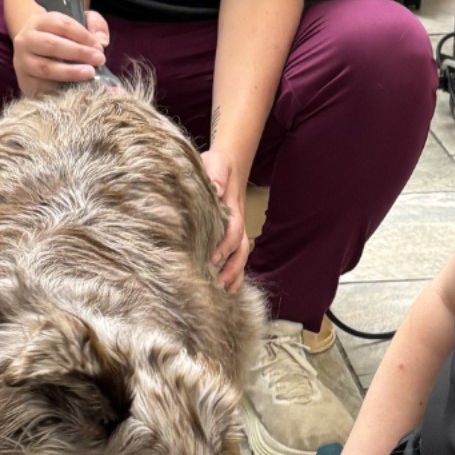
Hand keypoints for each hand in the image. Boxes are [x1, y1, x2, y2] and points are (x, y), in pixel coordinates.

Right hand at [12, 10, 109, 97]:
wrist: (36, 53)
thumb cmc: (63, 37)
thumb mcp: (80, 23)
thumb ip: (95, 25)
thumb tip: (102, 41)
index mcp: (40, 21)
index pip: (63, 25)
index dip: (84, 36)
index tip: (100, 47)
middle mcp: (26, 39)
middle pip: (52, 45)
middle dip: (79, 52)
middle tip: (99, 60)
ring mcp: (22, 61)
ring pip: (45, 67)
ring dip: (70, 71)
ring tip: (89, 73)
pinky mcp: (24, 81)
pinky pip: (42, 85)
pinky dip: (59, 87)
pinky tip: (75, 88)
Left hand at [200, 147, 248, 292]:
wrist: (227, 164)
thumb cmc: (217, 165)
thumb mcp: (216, 163)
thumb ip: (216, 174)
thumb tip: (216, 190)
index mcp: (232, 208)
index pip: (234, 229)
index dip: (226, 245)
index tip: (213, 258)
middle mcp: (237, 222)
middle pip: (241, 248)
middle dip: (233, 267)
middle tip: (218, 283)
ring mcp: (235, 230)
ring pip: (240, 255)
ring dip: (235, 274)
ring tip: (224, 291)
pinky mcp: (229, 234)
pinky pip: (235, 256)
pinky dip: (234, 273)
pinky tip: (226, 288)